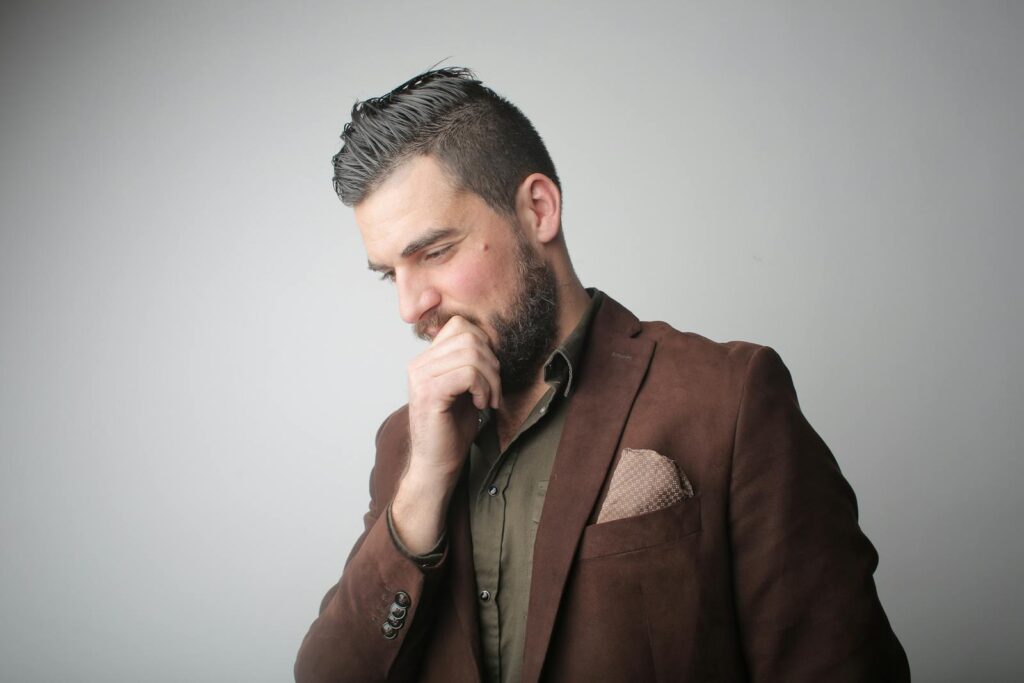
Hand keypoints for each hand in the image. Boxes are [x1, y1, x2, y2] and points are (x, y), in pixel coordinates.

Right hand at [391, 316, 500, 553]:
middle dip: (492, 363)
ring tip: (488, 400)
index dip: (484, 345)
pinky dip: (483, 387)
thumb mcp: (464, 388)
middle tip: (493, 391)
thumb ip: (470, 362)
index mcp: (426, 360)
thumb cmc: (452, 430)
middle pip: (470, 336)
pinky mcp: (429, 393)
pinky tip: (480, 405)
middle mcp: (418, 365)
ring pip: (471, 353)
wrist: (437, 465)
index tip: (489, 375)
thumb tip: (490, 339)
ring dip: (490, 378)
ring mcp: (420, 378)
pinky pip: (468, 373)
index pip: (460, 326)